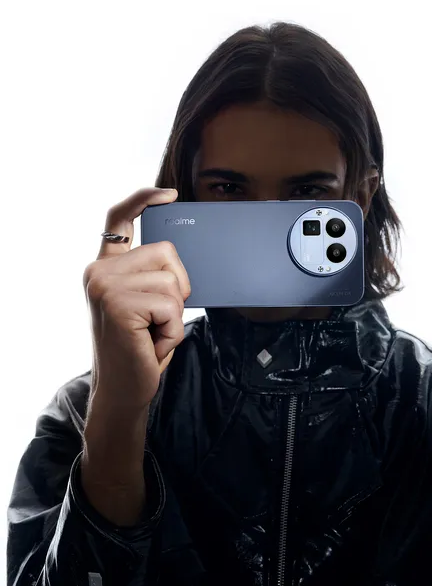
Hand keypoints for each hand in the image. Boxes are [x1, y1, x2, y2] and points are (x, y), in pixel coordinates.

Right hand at [83, 187, 190, 413]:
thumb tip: (176, 255)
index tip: (170, 195)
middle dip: (179, 287)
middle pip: (168, 252)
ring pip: (173, 281)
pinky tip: (153, 344)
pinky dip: (172, 330)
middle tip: (159, 318)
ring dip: (175, 314)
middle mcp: (99, 270)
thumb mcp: (143, 304)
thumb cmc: (139, 348)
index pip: (119, 218)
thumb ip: (149, 275)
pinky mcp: (118, 303)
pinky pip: (172, 306)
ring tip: (153, 333)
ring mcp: (105, 285)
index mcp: (105, 267)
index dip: (144, 199)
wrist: (123, 390)